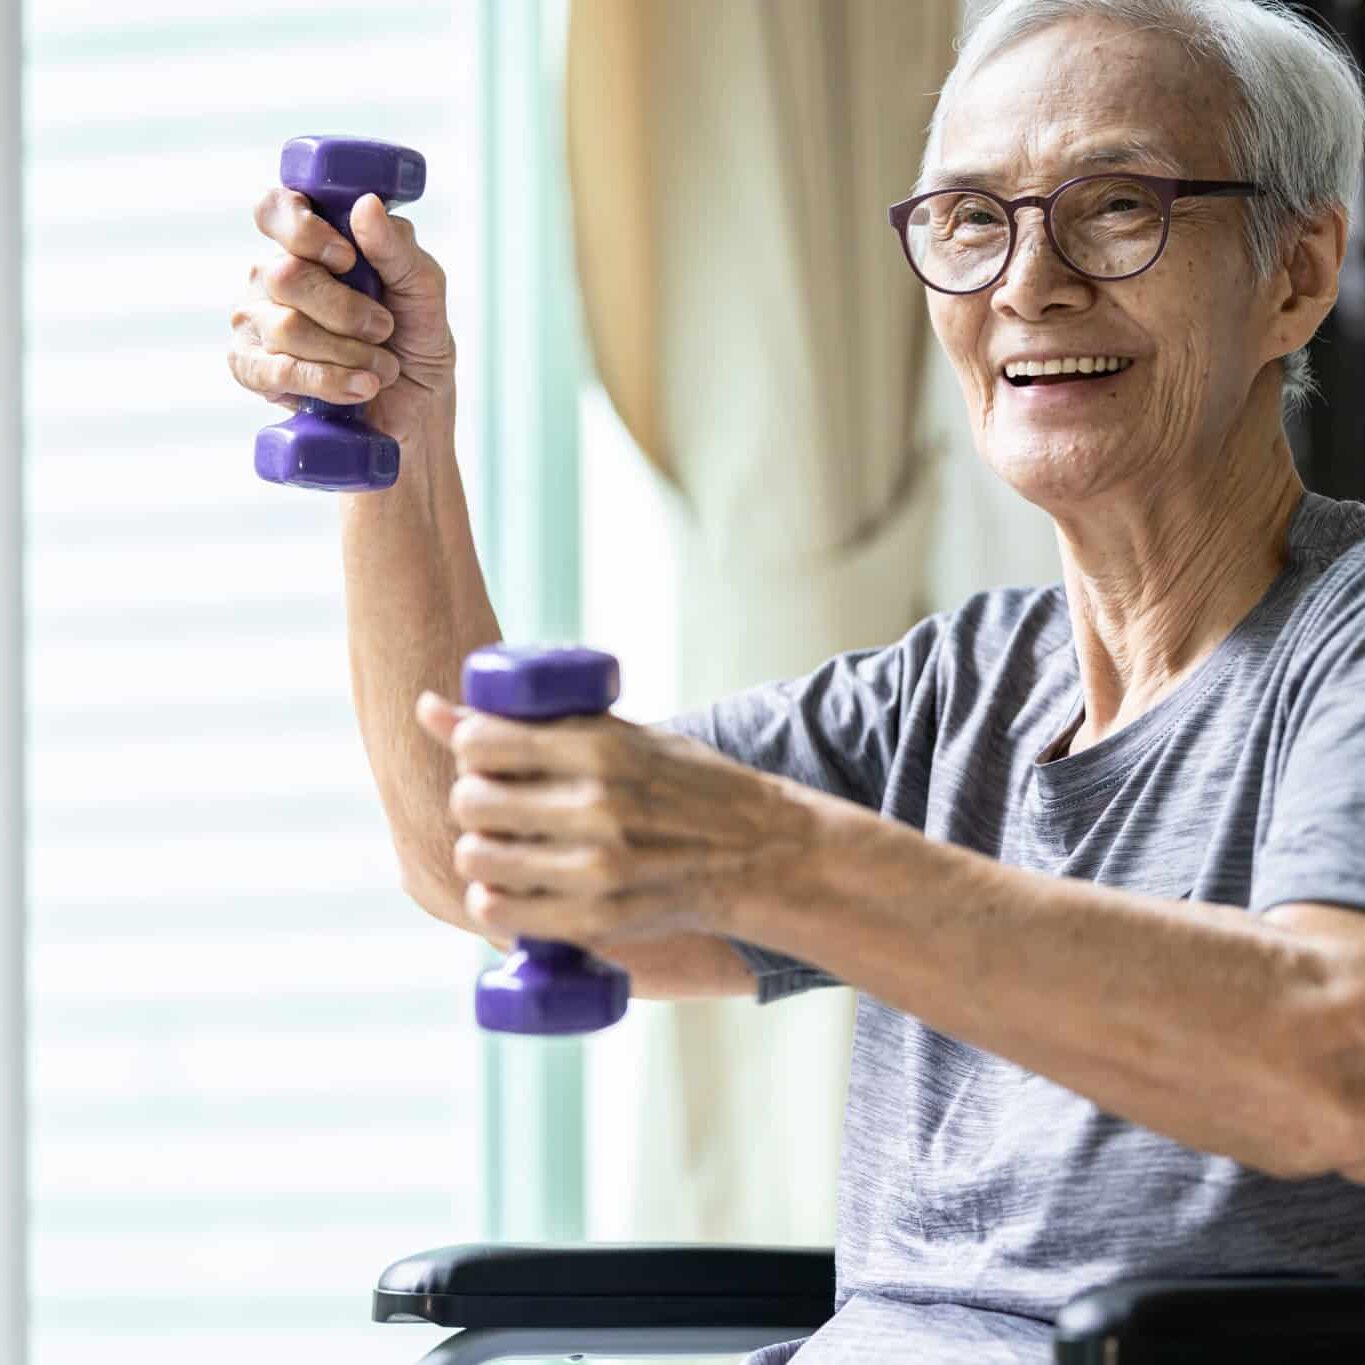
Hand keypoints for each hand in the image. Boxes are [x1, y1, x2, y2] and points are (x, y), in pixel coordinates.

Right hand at [228, 189, 456, 448]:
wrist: (417, 410)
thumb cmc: (416, 341)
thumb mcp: (423, 291)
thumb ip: (397, 248)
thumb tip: (365, 205)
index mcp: (309, 243)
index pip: (275, 209)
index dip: (303, 230)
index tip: (346, 259)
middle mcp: (273, 276)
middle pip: (286, 275)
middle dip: (346, 310)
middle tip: (384, 329)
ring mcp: (257, 323)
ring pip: (286, 327)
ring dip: (348, 353)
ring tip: (383, 368)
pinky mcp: (253, 370)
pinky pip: (277, 371)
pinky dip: (327, 381)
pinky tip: (359, 388)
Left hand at [413, 691, 815, 950]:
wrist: (760, 853)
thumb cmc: (684, 785)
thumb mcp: (620, 736)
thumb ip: (535, 724)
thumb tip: (428, 708)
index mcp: (601, 747)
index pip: (482, 742)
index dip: (469, 747)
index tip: (485, 755)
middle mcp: (596, 806)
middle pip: (473, 801)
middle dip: (471, 800)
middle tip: (493, 804)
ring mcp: (596, 868)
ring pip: (478, 857)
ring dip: (478, 851)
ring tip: (501, 845)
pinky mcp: (597, 920)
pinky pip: (501, 912)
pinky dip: (493, 900)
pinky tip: (507, 888)